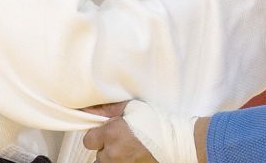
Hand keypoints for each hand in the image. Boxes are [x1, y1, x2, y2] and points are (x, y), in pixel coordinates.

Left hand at [84, 101, 199, 162]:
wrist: (177, 141)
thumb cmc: (157, 122)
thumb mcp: (132, 108)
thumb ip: (108, 109)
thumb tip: (88, 109)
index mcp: (112, 134)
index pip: (88, 140)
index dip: (97, 135)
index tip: (106, 131)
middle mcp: (113, 153)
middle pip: (98, 154)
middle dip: (106, 146)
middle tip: (121, 139)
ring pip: (107, 162)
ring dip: (113, 156)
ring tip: (128, 148)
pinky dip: (122, 162)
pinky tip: (133, 155)